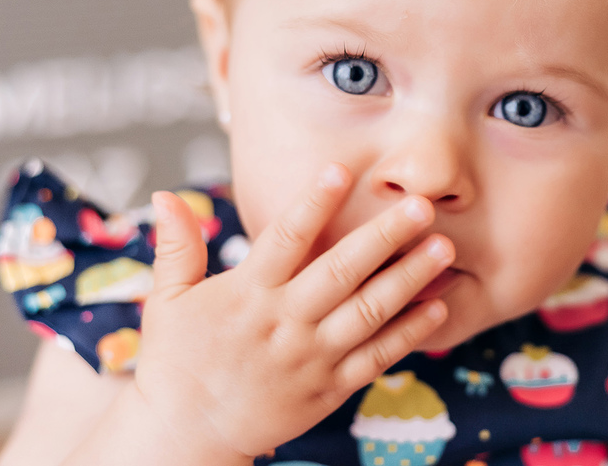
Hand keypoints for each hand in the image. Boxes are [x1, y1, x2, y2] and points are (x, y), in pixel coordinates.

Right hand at [132, 163, 453, 461]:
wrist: (187, 437)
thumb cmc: (177, 362)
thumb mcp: (168, 302)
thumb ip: (177, 247)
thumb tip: (163, 194)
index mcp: (247, 294)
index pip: (286, 238)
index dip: (315, 202)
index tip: (343, 170)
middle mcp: (284, 322)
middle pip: (341, 271)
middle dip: (385, 236)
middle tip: (422, 206)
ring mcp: (311, 357)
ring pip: (368, 313)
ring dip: (409, 280)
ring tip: (443, 249)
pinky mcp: (329, 388)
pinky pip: (376, 358)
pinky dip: (409, 334)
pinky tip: (438, 308)